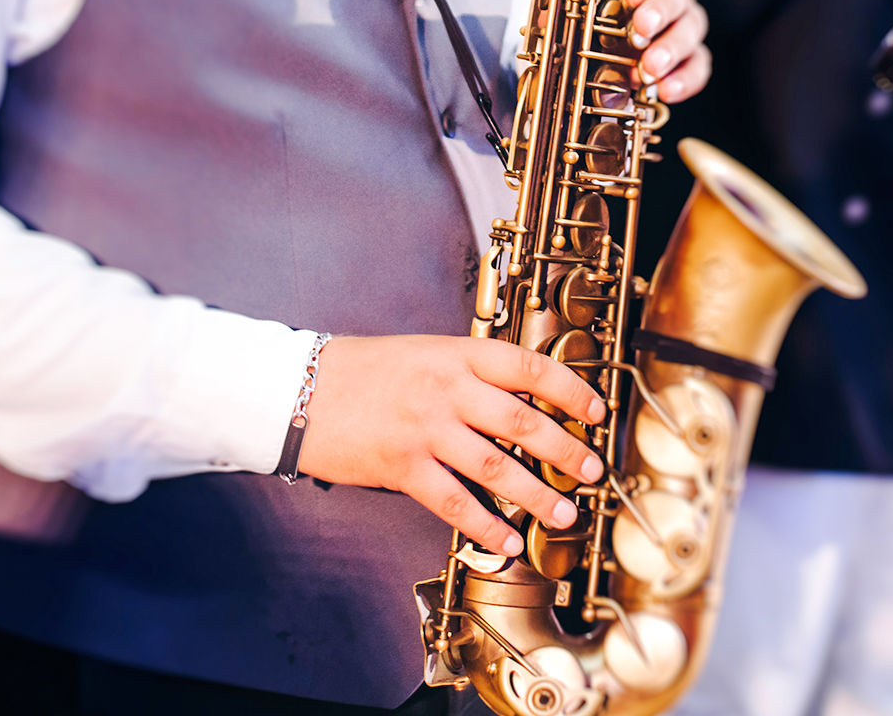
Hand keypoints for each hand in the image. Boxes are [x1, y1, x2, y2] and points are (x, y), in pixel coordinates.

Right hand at [297, 335, 607, 556]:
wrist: (297, 389)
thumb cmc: (359, 371)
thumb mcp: (421, 353)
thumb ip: (466, 372)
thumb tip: (517, 398)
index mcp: (455, 355)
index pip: (529, 367)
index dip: (571, 390)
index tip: (595, 412)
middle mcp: (446, 389)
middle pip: (524, 421)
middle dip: (566, 450)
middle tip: (592, 470)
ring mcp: (424, 428)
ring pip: (497, 466)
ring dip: (538, 494)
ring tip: (564, 512)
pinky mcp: (401, 466)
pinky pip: (455, 502)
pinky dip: (487, 524)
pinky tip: (508, 539)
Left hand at [525, 0, 710, 102]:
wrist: (580, 49)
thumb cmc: (582, 4)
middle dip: (661, 8)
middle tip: (640, 27)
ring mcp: (680, 21)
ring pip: (692, 25)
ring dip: (672, 46)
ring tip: (648, 67)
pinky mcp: (686, 56)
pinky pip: (698, 64)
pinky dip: (685, 78)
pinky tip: (665, 90)